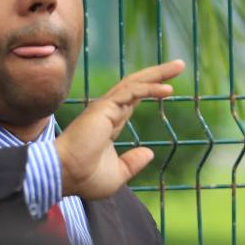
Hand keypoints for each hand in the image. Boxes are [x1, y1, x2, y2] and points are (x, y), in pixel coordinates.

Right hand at [54, 60, 184, 198]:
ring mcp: (104, 108)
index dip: (150, 91)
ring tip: (179, 66)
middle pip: (136, 86)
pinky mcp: (104, 108)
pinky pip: (132, 92)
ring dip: (158, 74)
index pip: (132, 101)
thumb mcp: (117, 175)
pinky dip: (150, 88)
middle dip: (158, 75)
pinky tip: (167, 90)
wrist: (65, 175)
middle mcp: (107, 112)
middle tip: (179, 65)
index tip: (169, 88)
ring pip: (135, 83)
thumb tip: (149, 153)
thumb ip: (132, 163)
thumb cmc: (84, 178)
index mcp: (109, 124)